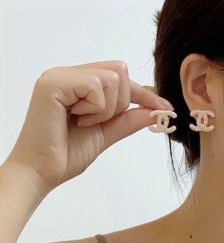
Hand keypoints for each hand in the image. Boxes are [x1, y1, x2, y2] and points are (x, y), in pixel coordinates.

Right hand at [4, 60, 172, 191]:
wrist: (41, 172)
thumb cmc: (67, 154)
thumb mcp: (105, 133)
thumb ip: (128, 119)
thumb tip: (155, 111)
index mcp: (77, 83)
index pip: (118, 77)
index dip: (143, 93)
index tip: (163, 107)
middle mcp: (68, 74)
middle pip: (119, 70)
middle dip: (120, 101)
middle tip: (96, 121)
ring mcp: (59, 76)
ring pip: (112, 77)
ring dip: (106, 108)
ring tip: (84, 122)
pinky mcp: (53, 83)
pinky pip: (96, 85)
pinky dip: (96, 109)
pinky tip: (77, 120)